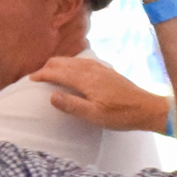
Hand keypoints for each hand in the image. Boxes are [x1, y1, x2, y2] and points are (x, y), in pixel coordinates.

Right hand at [29, 56, 168, 133]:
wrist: (146, 107)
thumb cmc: (120, 115)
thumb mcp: (94, 116)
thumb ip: (72, 105)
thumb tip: (51, 96)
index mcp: (86, 80)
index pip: (58, 72)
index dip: (42, 75)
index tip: (30, 79)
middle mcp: (91, 69)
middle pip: (63, 62)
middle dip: (48, 67)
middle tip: (36, 76)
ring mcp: (100, 68)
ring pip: (73, 60)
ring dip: (58, 64)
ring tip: (49, 71)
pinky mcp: (106, 70)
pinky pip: (82, 61)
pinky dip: (70, 63)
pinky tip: (72, 68)